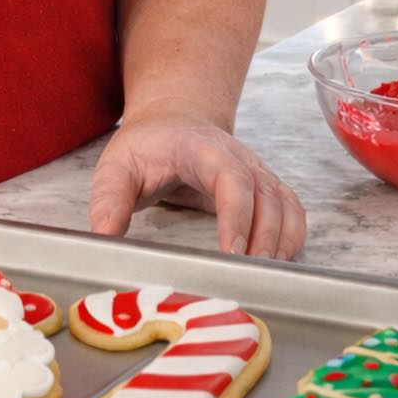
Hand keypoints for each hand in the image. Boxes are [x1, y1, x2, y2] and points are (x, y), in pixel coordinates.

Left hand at [88, 107, 306, 259]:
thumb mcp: (117, 166)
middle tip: (246, 277)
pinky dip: (292, 238)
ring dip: (281, 242)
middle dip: (263, 239)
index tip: (232, 252)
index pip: (231, 177)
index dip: (237, 215)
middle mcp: (239, 159)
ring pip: (286, 206)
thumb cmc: (147, 145)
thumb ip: (109, 200)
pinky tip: (277, 262)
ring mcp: (257, 173)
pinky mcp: (265, 189)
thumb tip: (104, 237)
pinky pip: (293, 212)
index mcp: (203, 149)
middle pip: (266, 197)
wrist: (174, 120)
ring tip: (261, 277)